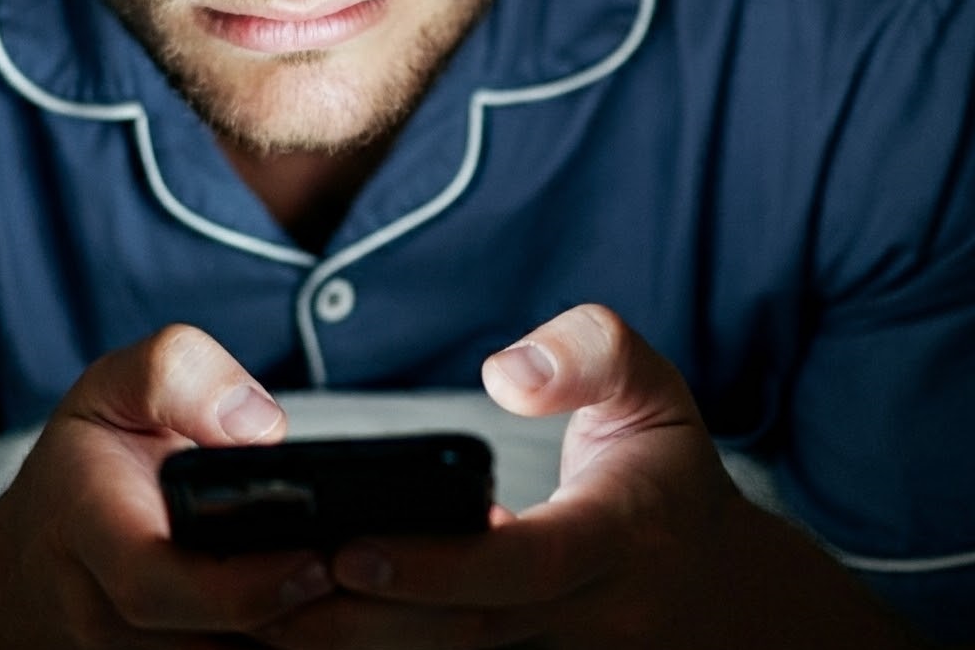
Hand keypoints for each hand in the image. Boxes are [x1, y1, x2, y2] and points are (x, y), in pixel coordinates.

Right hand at [0, 324, 334, 647]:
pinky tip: (308, 603)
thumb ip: (179, 376)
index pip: (150, 582)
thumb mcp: (116, 384)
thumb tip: (259, 430)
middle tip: (353, 569)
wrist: (34, 550)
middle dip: (287, 614)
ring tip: (344, 584)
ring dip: (290, 633)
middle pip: (203, 643)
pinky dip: (274, 640)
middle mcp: (95, 610)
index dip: (240, 587)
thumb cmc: (87, 460)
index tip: (313, 560)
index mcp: (84, 524)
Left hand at [255, 304, 904, 649]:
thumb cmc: (667, 469)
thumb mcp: (653, 386)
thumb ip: (588, 354)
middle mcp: (585, 614)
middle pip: (466, 634)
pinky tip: (297, 625)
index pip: (525, 566)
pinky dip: (374, 645)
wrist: (718, 590)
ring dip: (353, 645)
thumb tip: (506, 376)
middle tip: (262, 588)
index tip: (348, 547)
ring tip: (256, 613)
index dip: (435, 566)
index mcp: (620, 538)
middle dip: (363, 620)